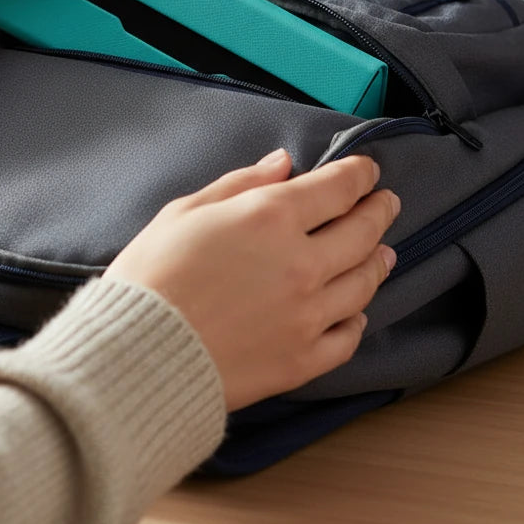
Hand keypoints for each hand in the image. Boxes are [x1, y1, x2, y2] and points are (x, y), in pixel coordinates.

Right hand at [104, 152, 398, 411]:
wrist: (137, 355)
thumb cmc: (151, 276)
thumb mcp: (186, 211)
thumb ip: (241, 184)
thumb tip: (283, 164)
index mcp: (271, 218)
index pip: (337, 188)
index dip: (359, 175)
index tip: (367, 171)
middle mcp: (302, 263)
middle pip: (362, 232)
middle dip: (379, 211)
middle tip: (386, 202)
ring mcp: (308, 315)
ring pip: (363, 283)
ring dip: (378, 262)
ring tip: (385, 253)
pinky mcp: (302, 360)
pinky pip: (348, 337)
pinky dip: (358, 320)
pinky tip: (357, 312)